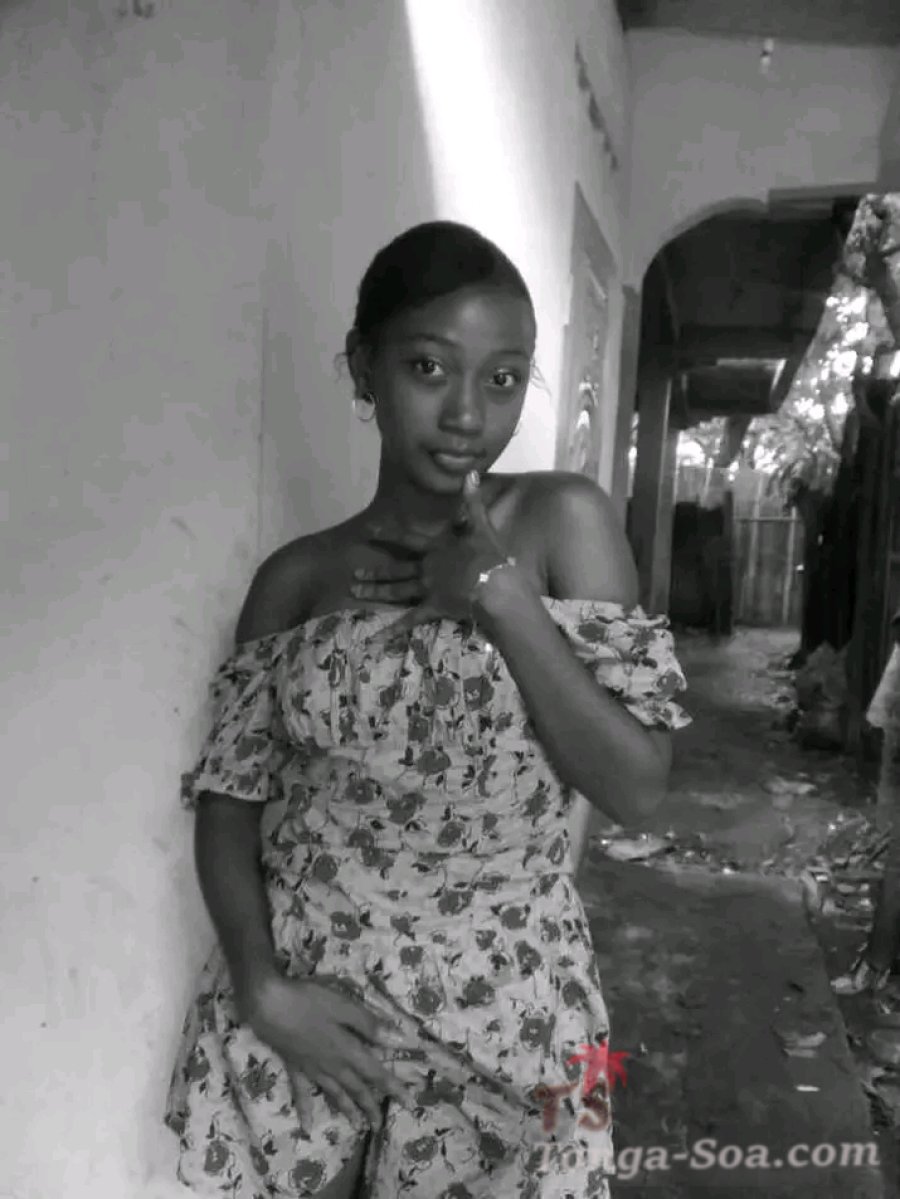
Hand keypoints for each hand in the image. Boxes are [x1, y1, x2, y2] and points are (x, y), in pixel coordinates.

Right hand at [248, 973, 410, 1128]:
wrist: (268, 1006)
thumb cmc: (309, 1001)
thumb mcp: (343, 1006)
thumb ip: (368, 1024)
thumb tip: (395, 1040)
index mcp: (347, 1050)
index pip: (376, 1073)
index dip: (394, 1087)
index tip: (410, 1103)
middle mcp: (332, 1065)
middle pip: (356, 1088)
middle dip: (371, 1106)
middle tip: (381, 1124)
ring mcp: (312, 1068)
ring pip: (334, 1093)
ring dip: (347, 1110)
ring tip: (358, 1126)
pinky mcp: (294, 1066)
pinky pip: (301, 1093)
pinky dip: (305, 1109)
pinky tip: (307, 1125)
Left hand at [352, 471, 512, 631]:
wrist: (496, 586)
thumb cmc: (491, 556)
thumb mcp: (482, 526)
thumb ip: (473, 502)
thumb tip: (471, 474)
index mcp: (437, 547)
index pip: (407, 538)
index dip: (386, 534)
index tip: (367, 531)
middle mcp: (427, 567)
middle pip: (395, 569)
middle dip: (374, 571)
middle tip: (353, 573)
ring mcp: (428, 588)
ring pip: (397, 590)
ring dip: (376, 592)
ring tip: (355, 593)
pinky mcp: (434, 608)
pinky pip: (411, 620)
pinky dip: (395, 629)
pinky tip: (377, 636)